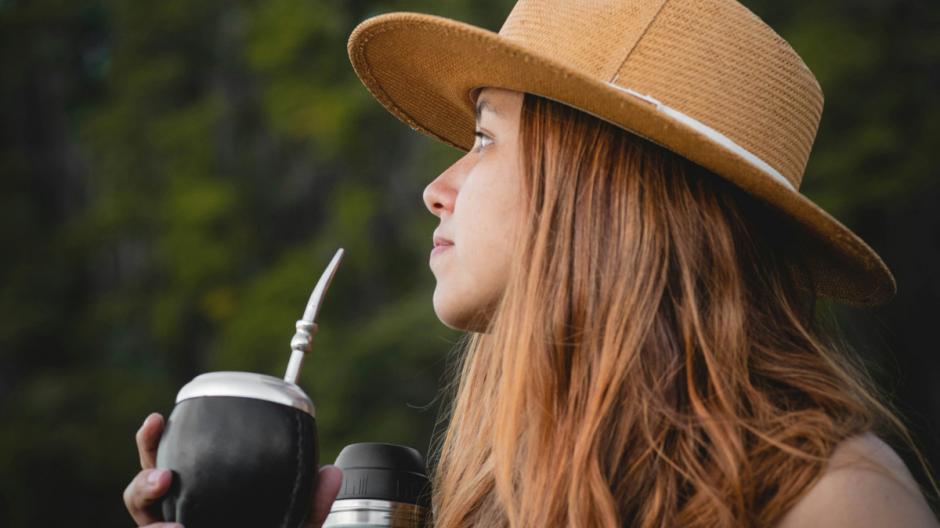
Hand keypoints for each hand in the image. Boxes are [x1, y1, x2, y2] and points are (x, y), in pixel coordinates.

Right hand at [123, 412, 343, 527]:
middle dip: (143, 479)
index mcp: (197, 495)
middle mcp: (174, 517)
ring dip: (149, 514)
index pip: (166, 462)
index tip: (157, 418)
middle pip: (142, 493)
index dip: (154, 441)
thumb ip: (312, 505)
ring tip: (173, 526)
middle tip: (163, 475)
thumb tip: (332, 473)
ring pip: (145, 524)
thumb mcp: (294, 526)